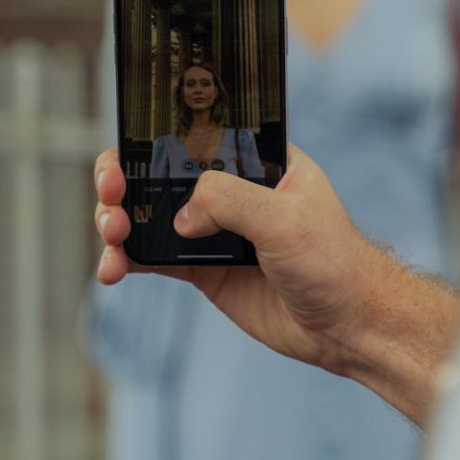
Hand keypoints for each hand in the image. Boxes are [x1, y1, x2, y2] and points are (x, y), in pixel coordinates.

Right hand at [95, 145, 459, 425]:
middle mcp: (232, 189)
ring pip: (150, 214)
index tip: (127, 153)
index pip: (196, 132)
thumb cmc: (334, 261)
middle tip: (111, 196)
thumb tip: (180, 213)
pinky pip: (154, 257)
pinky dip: (127, 260)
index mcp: (258, 159)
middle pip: (160, 171)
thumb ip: (230, 201)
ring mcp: (215, 229)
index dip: (153, 136)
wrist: (348, 327)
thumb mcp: (286, 219)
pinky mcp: (205, 269)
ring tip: (113, 239)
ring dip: (119, 221)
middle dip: (123, 179)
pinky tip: (112, 270)